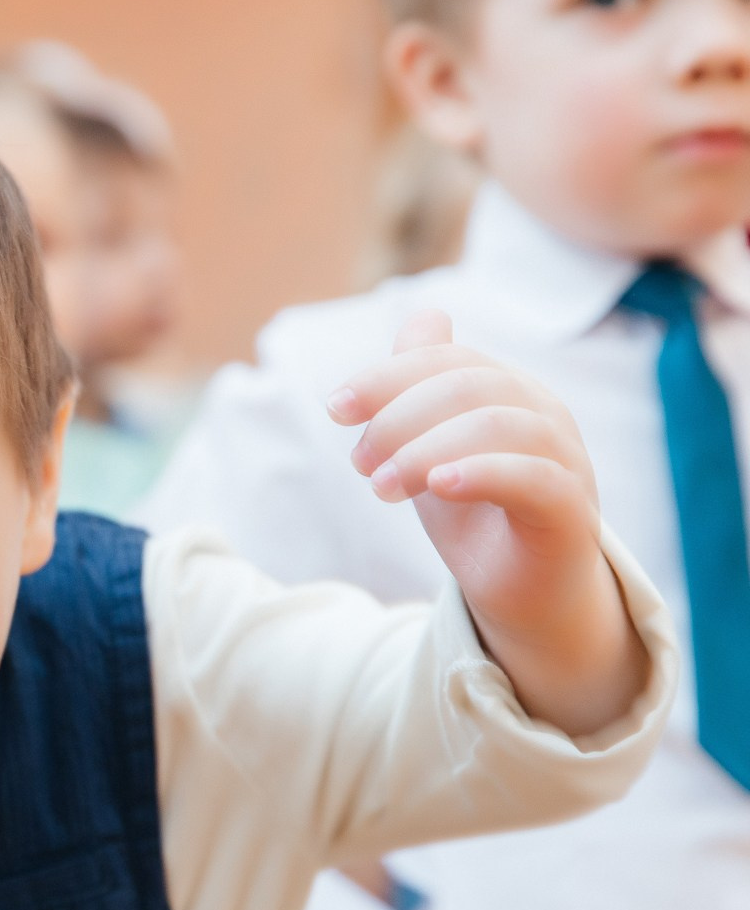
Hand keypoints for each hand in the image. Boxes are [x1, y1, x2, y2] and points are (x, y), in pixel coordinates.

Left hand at [329, 311, 645, 735]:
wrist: (521, 592)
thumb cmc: (476, 514)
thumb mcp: (433, 445)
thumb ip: (421, 389)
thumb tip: (423, 316)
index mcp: (508, 392)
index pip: (447, 360)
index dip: (386, 376)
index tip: (335, 410)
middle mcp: (544, 415)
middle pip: (468, 385)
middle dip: (397, 418)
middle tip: (358, 463)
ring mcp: (566, 460)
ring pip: (497, 425)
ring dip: (423, 451)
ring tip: (379, 487)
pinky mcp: (573, 511)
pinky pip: (535, 477)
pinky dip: (482, 472)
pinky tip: (437, 486)